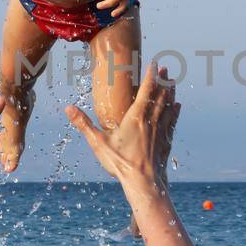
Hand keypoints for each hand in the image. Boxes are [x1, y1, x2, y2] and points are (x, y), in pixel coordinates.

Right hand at [65, 63, 178, 185]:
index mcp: (136, 117)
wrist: (144, 183)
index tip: (154, 63)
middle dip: (162, 80)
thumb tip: (68, 108)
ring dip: (170, 93)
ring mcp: (160, 131)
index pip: (146, 90)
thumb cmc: (120, 163)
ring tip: (173, 82)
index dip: (151, 75)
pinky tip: (177, 106)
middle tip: (165, 68)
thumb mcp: (98, 143)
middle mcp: (151, 120)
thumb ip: (83, 124)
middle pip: (160, 95)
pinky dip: (174, 111)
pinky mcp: (165, 142)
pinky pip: (172, 121)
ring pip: (168, 106)